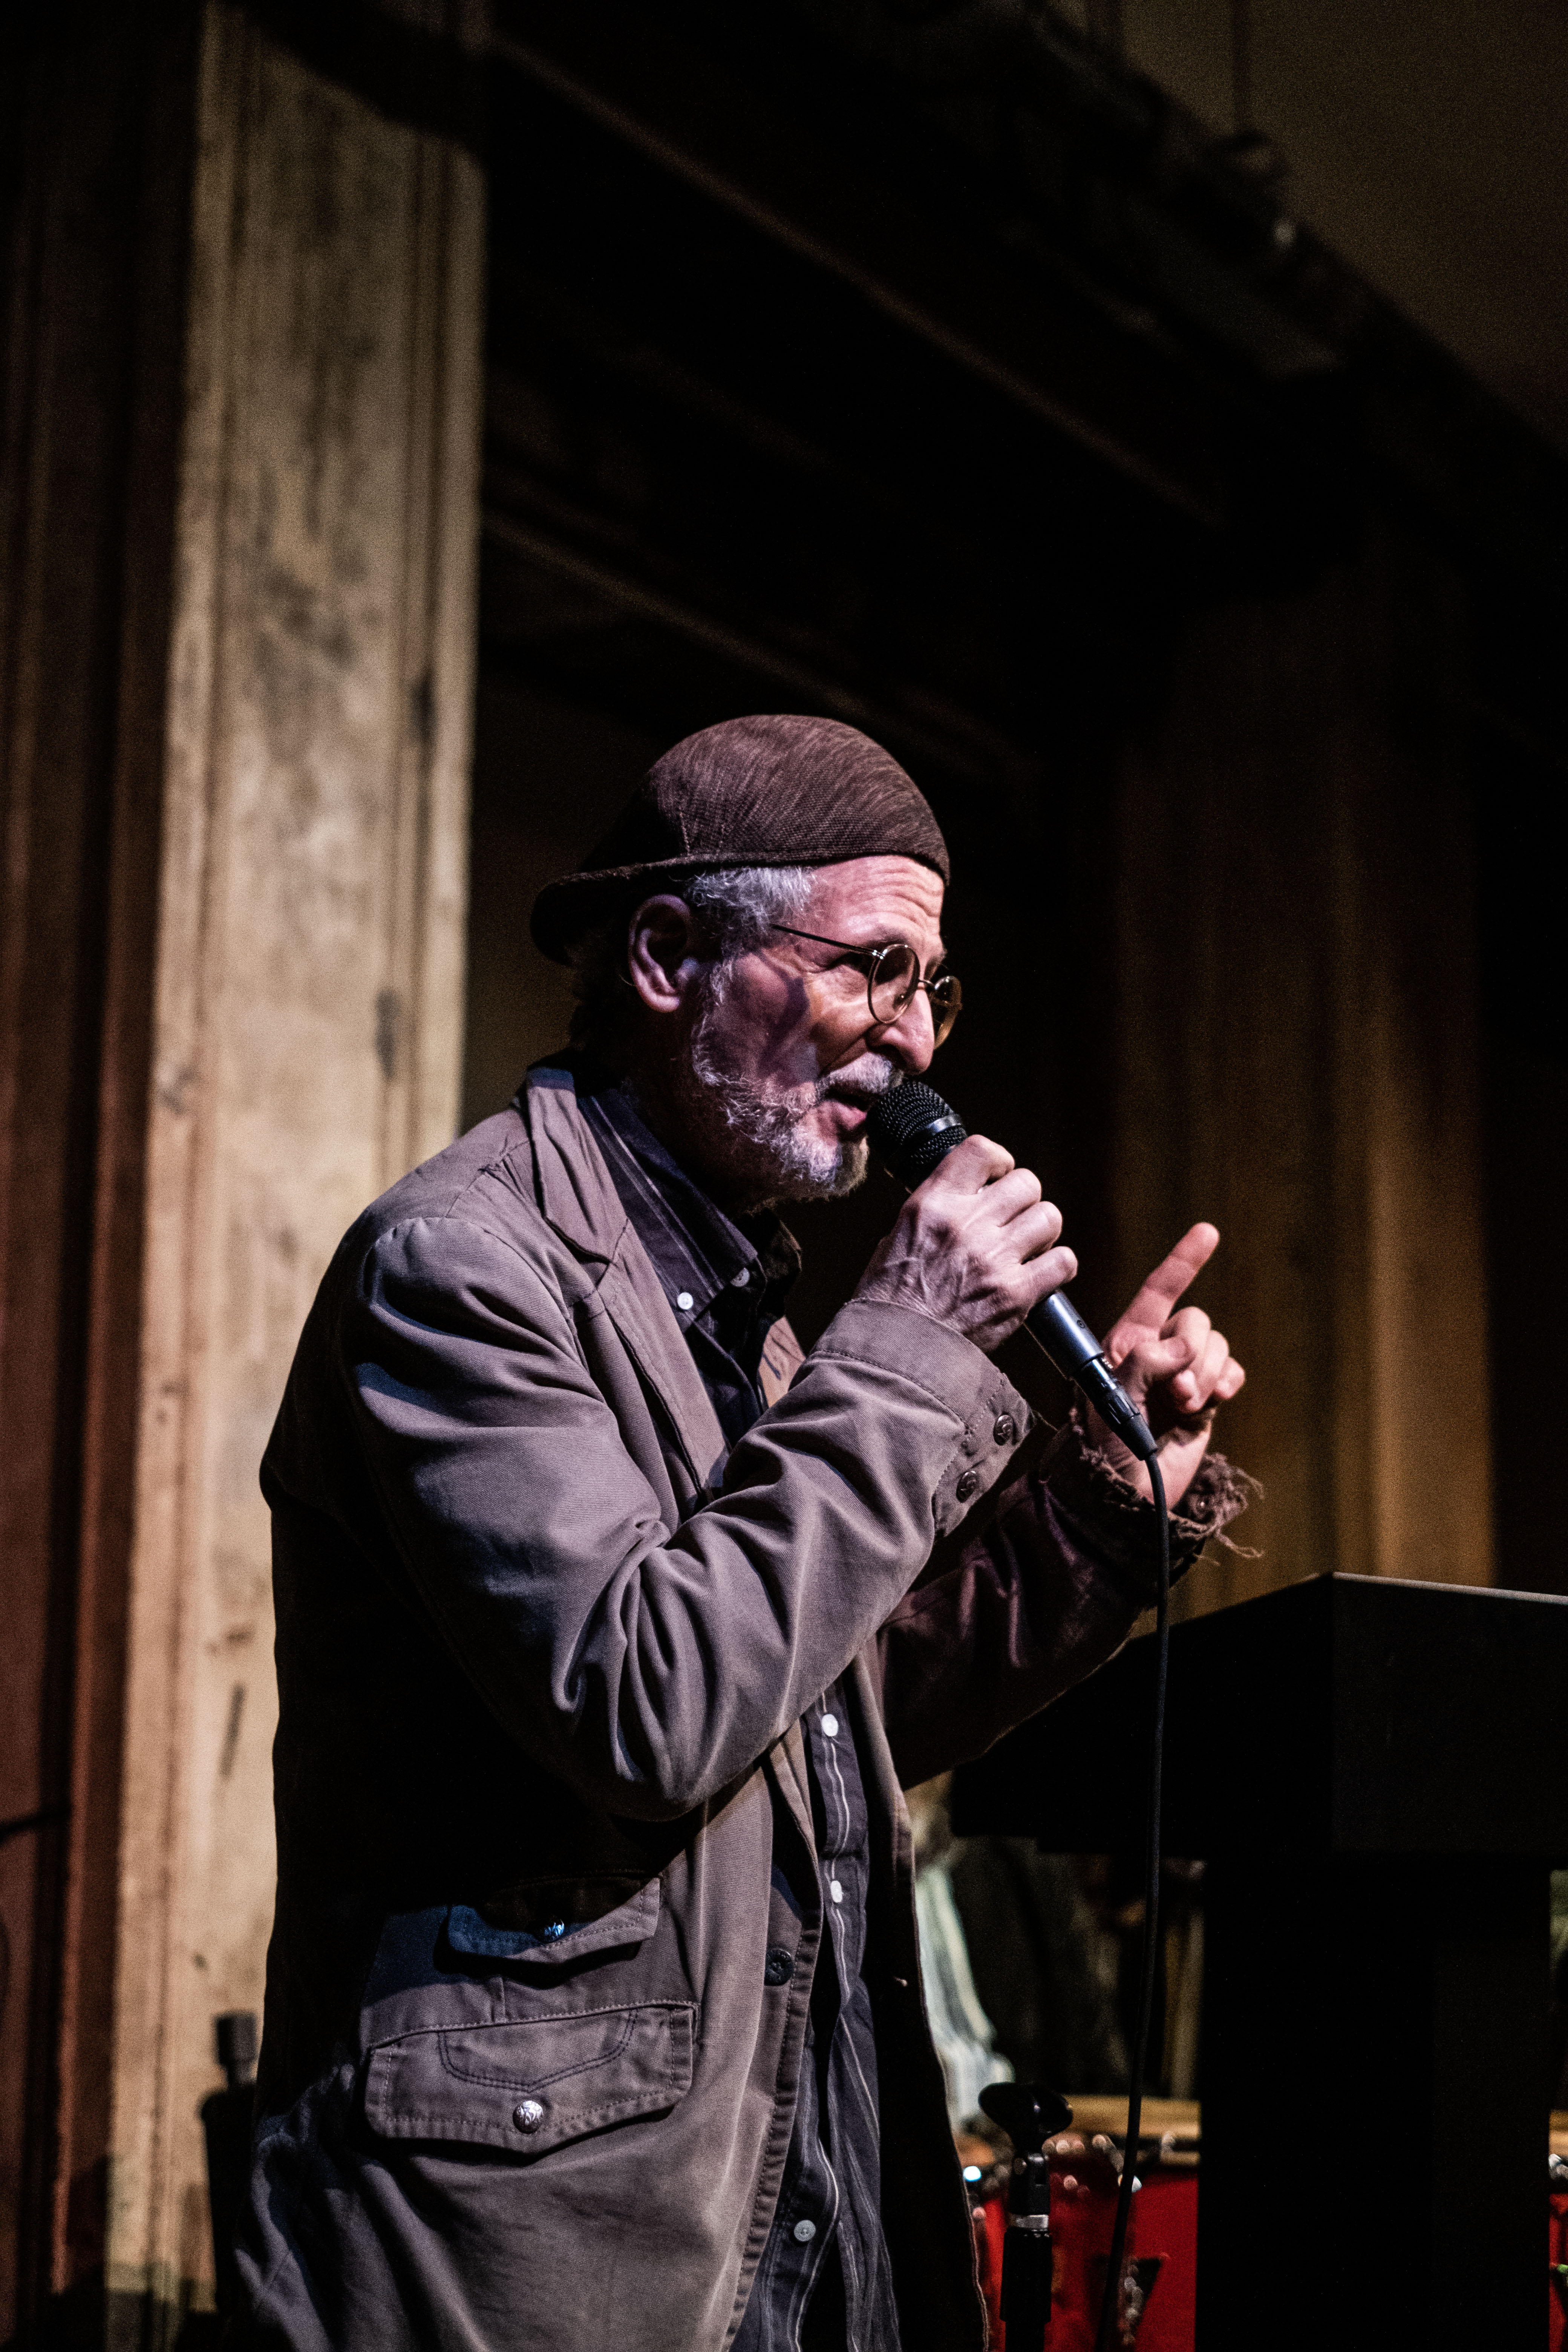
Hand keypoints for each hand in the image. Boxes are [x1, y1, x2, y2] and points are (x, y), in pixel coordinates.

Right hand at [854, 1136, 1076, 1355]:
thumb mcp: (899, 1235)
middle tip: (1012, 1220)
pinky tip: (1040, 1274)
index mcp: (934, 1204)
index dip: (999, 1161)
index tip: (997, 1176)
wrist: (897, 1350)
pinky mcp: (1016, 1294)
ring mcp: (995, 1258)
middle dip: (1023, 1200)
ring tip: (1025, 1247)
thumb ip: (936, 1209)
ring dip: (1041, 1231)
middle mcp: (967, 1224)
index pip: (982, 1151)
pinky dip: (1057, 1266)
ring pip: (1049, 1217)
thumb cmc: (892, 1297)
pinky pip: (1062, 1261)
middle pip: (1026, 1183)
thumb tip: (967, 1195)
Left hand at [1092, 1223, 1244, 1505]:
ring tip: (1185, 1407)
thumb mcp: (1111, 1402)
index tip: (1208, 1232)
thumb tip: (1181, 1345)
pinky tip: (1211, 1404)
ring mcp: (1182, 1375)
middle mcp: (1156, 1353)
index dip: (1182, 1261)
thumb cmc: (1105, 1450)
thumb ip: (1142, 1364)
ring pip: (1216, 1346)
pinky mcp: (1205, 1399)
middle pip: (1195, 1321)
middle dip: (1193, 1354)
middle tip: (1175, 1395)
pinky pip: (1232, 1372)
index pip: (1157, 1292)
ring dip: (1207, 1374)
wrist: (1126, 1496)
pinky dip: (1227, 1384)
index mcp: (1127, 1343)